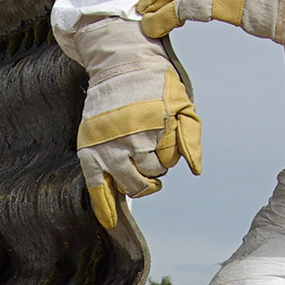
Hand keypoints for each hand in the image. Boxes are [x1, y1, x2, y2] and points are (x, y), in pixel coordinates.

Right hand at [60, 18, 202, 228]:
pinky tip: (111, 222)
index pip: (170, 160)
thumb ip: (190, 137)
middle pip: (151, 173)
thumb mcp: (182, 103)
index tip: (163, 139)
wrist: (118, 62)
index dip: (169, 153)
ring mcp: (109, 146)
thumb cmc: (153, 83)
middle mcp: (132, 137)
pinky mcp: (90, 150)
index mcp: (158, 125)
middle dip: (155, 166)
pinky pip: (98, 187)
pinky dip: (105, 206)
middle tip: (149, 150)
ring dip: (138, 181)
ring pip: (130, 183)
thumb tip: (195, 169)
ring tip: (138, 166)